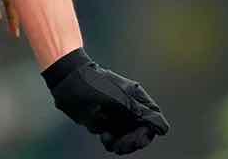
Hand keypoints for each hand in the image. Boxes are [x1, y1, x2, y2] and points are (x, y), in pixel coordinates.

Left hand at [44, 50, 168, 154]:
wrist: (65, 81)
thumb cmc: (91, 83)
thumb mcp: (118, 99)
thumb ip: (141, 113)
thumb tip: (162, 127)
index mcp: (137, 98)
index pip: (153, 121)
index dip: (147, 133)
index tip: (137, 139)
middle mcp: (130, 107)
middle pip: (141, 132)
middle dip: (131, 142)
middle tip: (121, 146)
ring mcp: (117, 115)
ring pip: (127, 137)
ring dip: (120, 143)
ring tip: (109, 140)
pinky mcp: (105, 121)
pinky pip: (113, 137)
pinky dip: (110, 140)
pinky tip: (104, 136)